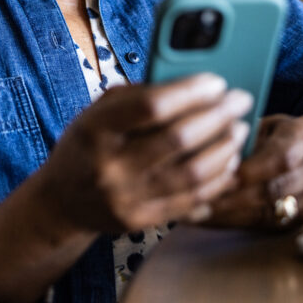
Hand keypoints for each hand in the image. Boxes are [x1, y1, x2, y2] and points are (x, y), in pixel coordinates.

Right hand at [36, 73, 252, 233]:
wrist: (61, 202)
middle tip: (240, 100)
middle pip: (178, 138)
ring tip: (240, 128)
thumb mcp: (98, 112)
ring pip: (191, 172)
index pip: (151, 106)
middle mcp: (109, 166)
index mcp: (95, 129)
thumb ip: (139, 96)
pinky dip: (217, 178)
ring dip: (225, 147)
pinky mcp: (141, 220)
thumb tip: (194, 84)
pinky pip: (191, 200)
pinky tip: (230, 160)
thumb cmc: (88, 144)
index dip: (190, 91)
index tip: (217, 81)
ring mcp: (126, 197)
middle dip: (218, 115)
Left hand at [204, 114, 302, 228]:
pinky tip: (214, 219)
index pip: (282, 158)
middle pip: (274, 190)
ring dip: (231, 214)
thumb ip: (246, 137)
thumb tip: (212, 150)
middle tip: (198, 200)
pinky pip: (269, 225)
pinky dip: (239, 222)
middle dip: (233, 198)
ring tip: (199, 213)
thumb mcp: (268, 124)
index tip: (222, 176)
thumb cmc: (285, 132)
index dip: (252, 170)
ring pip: (270, 212)